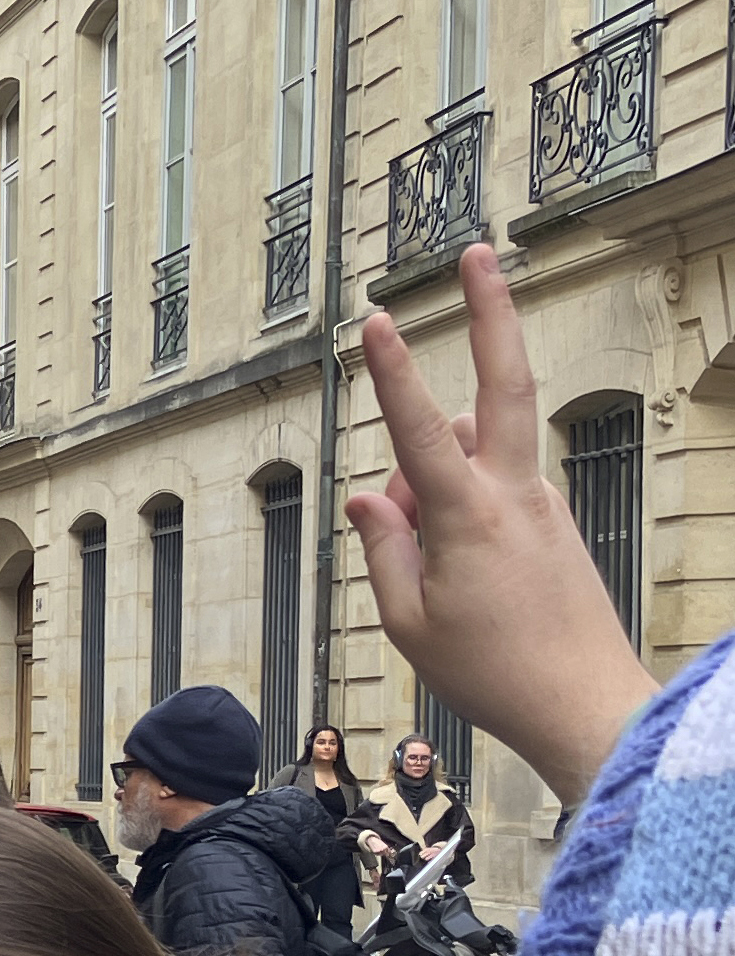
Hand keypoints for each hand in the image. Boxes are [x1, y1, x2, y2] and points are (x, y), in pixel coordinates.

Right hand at [346, 246, 660, 805]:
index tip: (377, 318)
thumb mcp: (407, 623)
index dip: (393, 372)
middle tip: (476, 253)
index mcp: (468, 519)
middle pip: (501, 383)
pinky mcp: (552, 521)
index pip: (418, 430)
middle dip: (490, 314)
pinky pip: (490, 491)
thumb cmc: (489, 672)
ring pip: (476, 453)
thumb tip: (370, 495)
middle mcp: (513, 495)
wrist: (584, 703)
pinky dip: (456, 510)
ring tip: (423, 568)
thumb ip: (384, 548)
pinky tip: (455, 577)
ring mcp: (540, 503)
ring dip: (432, 478)